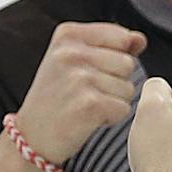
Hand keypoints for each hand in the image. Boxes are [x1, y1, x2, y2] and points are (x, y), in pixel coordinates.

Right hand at [11, 22, 146, 167]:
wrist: (31, 136)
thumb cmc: (54, 97)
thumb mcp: (72, 59)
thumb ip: (109, 44)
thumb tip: (140, 39)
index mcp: (67, 34)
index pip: (121, 36)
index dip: (115, 58)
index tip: (91, 71)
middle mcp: (72, 53)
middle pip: (128, 64)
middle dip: (115, 82)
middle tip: (85, 92)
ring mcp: (80, 78)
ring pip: (128, 88)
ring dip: (113, 101)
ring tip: (85, 105)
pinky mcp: (89, 104)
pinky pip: (123, 108)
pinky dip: (111, 118)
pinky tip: (88, 118)